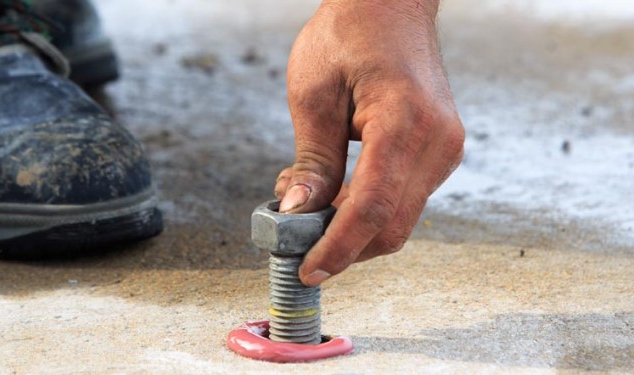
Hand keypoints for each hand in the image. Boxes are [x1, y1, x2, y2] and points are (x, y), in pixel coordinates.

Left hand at [274, 0, 463, 285]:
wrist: (391, 6)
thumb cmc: (350, 34)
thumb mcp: (313, 94)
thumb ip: (313, 160)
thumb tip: (299, 213)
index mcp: (404, 122)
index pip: (373, 208)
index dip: (339, 247)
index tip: (309, 269)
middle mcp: (437, 142)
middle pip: (393, 225)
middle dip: (344, 245)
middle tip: (296, 237)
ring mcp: (445, 149)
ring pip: (399, 217)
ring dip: (352, 226)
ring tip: (308, 200)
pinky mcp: (439, 152)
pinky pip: (404, 198)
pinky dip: (368, 209)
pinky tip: (336, 191)